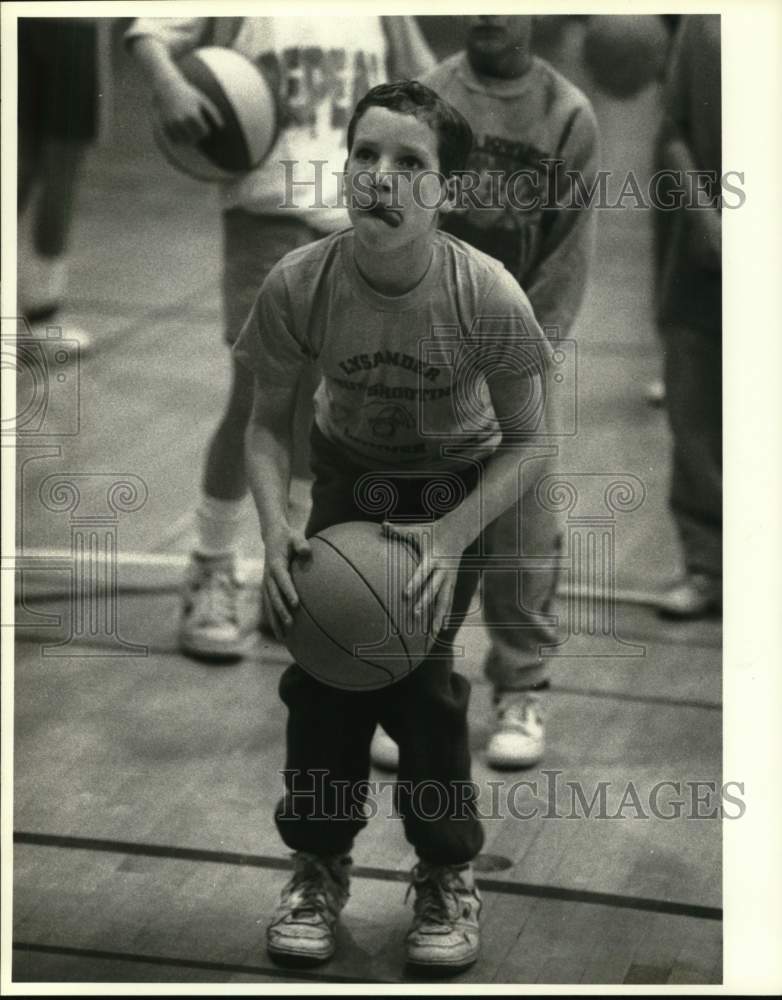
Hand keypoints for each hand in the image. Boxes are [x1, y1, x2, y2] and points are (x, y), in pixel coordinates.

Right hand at [153, 77, 224, 143]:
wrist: (166, 87)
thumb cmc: (188, 93)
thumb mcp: (202, 100)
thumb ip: (213, 112)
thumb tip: (221, 127)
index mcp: (193, 114)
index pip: (204, 132)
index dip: (205, 129)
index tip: (202, 123)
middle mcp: (182, 121)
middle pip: (195, 138)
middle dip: (197, 134)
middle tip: (194, 126)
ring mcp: (172, 124)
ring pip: (185, 141)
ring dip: (188, 138)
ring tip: (187, 129)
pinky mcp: (165, 126)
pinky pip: (175, 140)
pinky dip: (178, 139)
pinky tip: (179, 131)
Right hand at [262, 527, 311, 639]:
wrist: (272, 536)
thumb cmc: (288, 537)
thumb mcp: (295, 536)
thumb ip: (301, 544)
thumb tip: (307, 551)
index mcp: (276, 564)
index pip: (282, 580)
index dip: (288, 591)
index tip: (296, 603)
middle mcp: (269, 576)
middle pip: (274, 596)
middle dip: (281, 611)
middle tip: (290, 624)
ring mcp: (266, 583)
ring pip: (269, 605)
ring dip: (275, 620)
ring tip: (283, 637)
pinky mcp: (268, 588)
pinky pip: (270, 605)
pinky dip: (274, 619)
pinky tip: (281, 633)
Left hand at [382, 520, 464, 636]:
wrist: (457, 531)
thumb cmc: (431, 530)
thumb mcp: (417, 529)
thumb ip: (399, 530)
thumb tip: (382, 525)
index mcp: (433, 557)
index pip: (423, 572)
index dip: (415, 582)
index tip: (405, 594)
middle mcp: (443, 570)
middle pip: (434, 589)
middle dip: (425, 602)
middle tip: (414, 615)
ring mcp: (449, 577)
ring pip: (444, 599)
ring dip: (438, 616)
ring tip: (432, 633)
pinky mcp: (452, 582)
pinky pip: (449, 600)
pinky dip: (445, 614)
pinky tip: (440, 629)